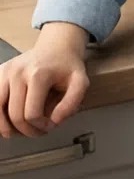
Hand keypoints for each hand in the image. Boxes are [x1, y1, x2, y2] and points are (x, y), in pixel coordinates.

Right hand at [0, 22, 90, 139]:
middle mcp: (16, 72)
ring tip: (21, 131)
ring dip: (8, 127)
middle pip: (14, 115)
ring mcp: (4, 72)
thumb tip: (54, 121)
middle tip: (39, 131)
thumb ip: (71, 104)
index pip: (31, 114)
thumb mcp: (81, 84)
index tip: (51, 126)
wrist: (55, 47)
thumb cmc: (68, 68)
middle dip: (28, 130)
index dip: (41, 127)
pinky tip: (8, 122)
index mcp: (37, 75)